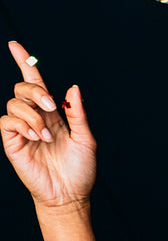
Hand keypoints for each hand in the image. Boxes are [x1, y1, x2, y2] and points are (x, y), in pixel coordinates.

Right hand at [1, 42, 96, 209]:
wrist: (70, 195)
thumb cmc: (80, 170)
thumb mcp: (86, 139)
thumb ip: (78, 114)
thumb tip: (73, 88)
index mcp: (53, 114)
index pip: (35, 83)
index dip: (25, 63)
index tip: (15, 45)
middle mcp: (35, 118)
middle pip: (23, 87)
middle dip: (36, 90)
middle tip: (52, 108)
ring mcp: (22, 129)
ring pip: (14, 103)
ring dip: (32, 115)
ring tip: (46, 137)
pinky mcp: (12, 142)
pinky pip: (7, 121)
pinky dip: (22, 124)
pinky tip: (36, 137)